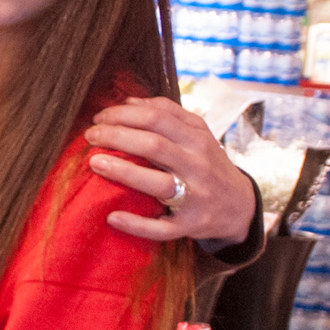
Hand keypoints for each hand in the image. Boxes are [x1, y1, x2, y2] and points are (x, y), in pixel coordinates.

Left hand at [86, 96, 260, 244]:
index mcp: (197, 139)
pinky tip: (112, 217)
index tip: (98, 119)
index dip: (123, 115)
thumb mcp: (198, 134)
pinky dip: (137, 224)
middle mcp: (198, 165)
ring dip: (123, 172)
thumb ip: (167, 113)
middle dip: (116, 137)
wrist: (239, 206)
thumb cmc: (207, 163)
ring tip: (94, 163)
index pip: (156, 119)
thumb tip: (129, 101)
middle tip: (89, 137)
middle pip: (154, 146)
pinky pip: (162, 228)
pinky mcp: (190, 224)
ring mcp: (195, 196)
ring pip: (158, 184)